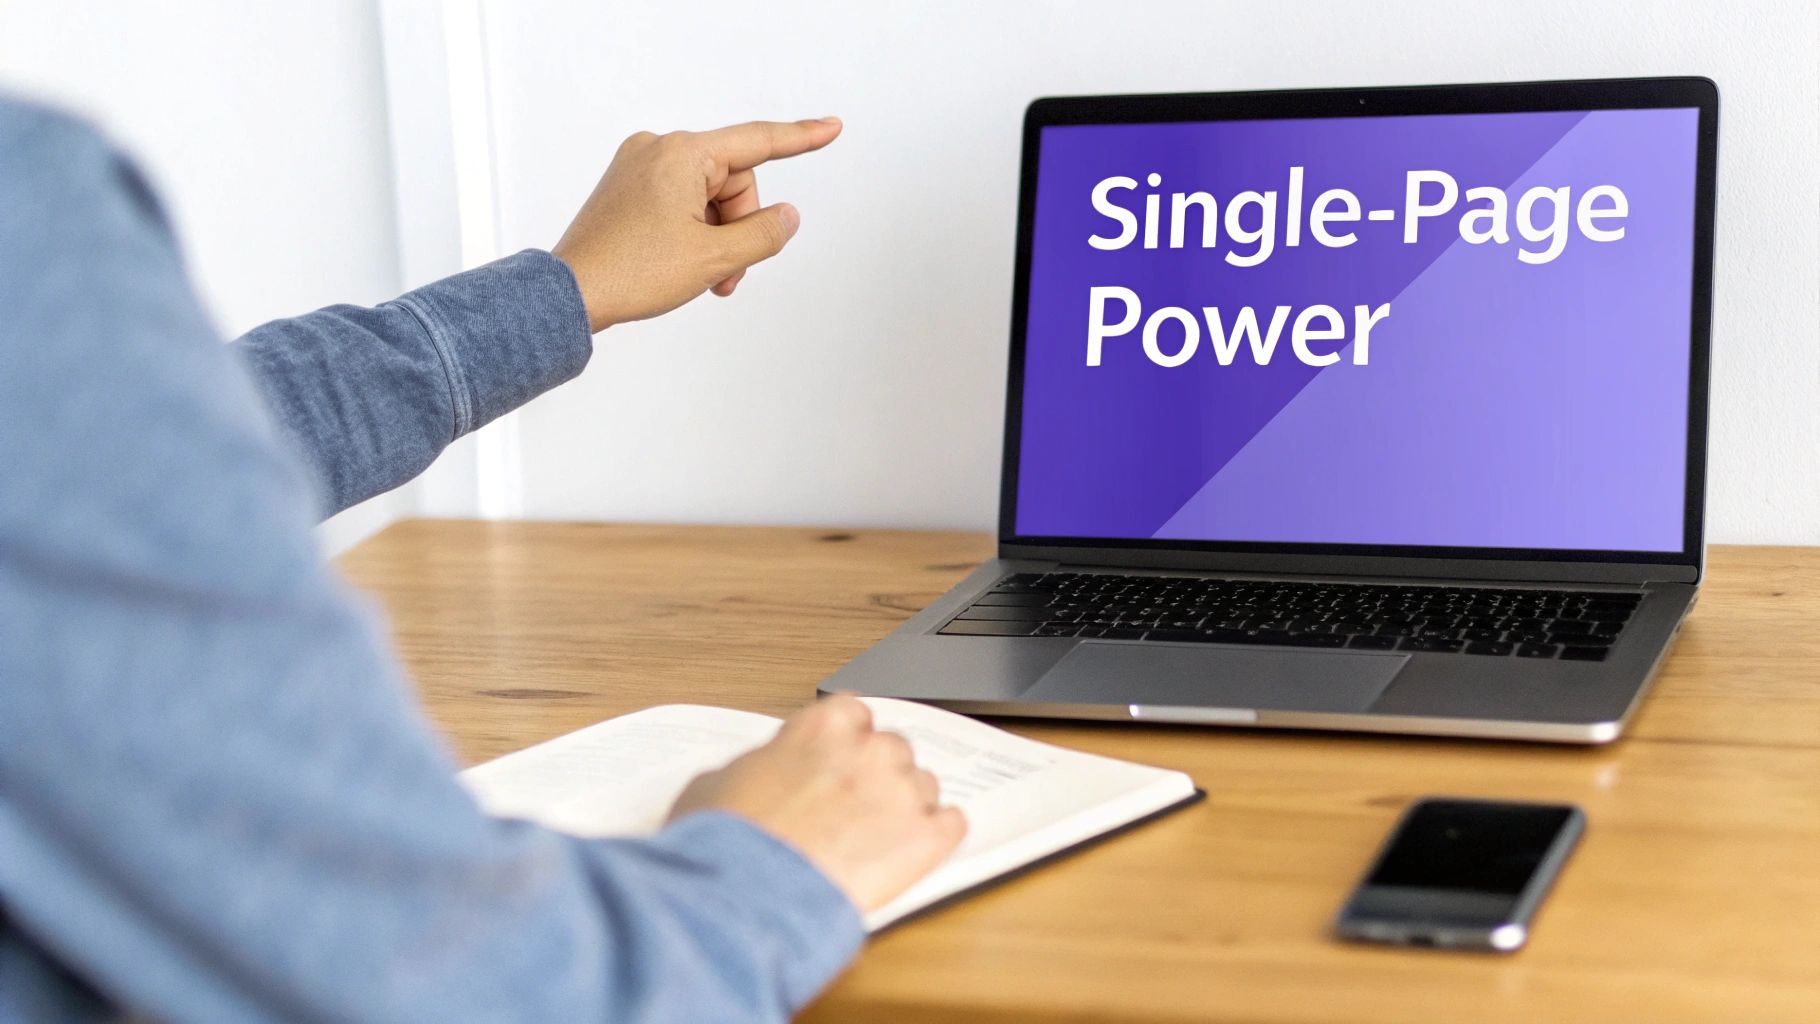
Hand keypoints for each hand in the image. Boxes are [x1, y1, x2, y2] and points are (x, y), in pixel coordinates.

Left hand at [552, 117, 843, 331]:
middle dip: (739, 227)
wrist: (570, 294)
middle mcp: (658, 148)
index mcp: (683, 153)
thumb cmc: (632, 271)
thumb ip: (763, 234)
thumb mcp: (714, 257)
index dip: (800, 138)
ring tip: (704, 277)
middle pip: (732, 181)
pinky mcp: (627, 187)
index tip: (832, 128)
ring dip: (716, 236)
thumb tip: (786, 216)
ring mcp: (638, 166)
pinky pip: (680, 200)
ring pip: (707, 196)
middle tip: (728, 274)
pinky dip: (692, 230)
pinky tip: (683, 262)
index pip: (757, 142)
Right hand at [667, 694, 967, 912]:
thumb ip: (757, 766)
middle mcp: (869, 749)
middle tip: (854, 804)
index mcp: (823, 725)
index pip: (853, 713)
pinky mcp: (925, 839)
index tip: (838, 758)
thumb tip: (760, 775)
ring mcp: (901, 792)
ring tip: (877, 837)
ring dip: (906, 805)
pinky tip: (917, 847)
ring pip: (925, 784)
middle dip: (877, 772)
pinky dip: (937, 835)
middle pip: (893, 747)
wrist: (747, 893)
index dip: (846, 740)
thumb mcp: (716, 781)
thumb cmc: (725, 839)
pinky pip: (952, 823)